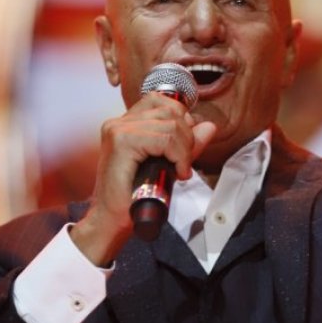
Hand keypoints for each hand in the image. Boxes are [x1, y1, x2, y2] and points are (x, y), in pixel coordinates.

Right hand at [71, 95, 215, 264]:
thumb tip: (209, 126)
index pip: (163, 101)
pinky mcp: (121, 142)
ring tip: (180, 169)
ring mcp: (118, 129)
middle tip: (183, 162)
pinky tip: (177, 173)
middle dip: (187, 137)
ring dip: (184, 149)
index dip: (182, 122)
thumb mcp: (168, 163)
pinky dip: (178, 155)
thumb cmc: (135, 196)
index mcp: (126, 123)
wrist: (112, 220)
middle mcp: (119, 122)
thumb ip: (187, 144)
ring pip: (170, 124)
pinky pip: (163, 138)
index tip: (182, 149)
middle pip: (170, 110)